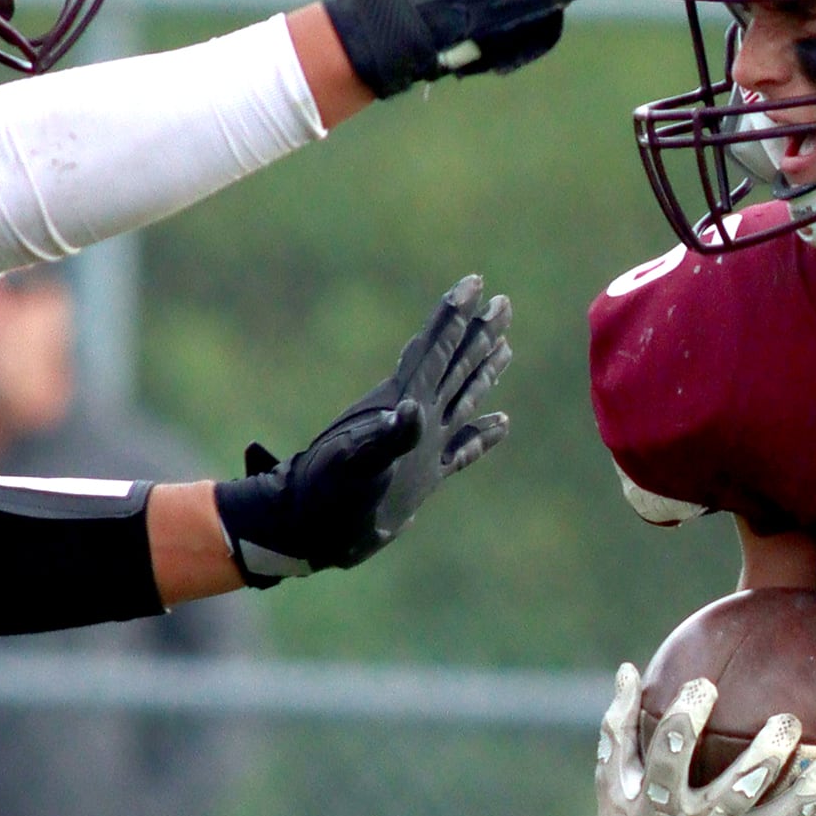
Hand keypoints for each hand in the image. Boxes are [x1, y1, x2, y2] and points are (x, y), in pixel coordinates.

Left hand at [213, 275, 510, 583]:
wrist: (310, 533)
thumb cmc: (326, 499)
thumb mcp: (355, 466)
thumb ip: (386, 439)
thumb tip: (411, 408)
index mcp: (400, 407)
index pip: (433, 352)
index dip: (452, 317)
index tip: (475, 282)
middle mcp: (414, 419)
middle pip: (453, 364)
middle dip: (478, 333)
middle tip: (503, 301)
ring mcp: (420, 447)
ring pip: (462, 397)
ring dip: (483, 370)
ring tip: (505, 345)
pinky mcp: (423, 477)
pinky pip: (463, 446)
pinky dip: (484, 433)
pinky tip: (502, 421)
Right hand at [592, 664, 815, 815]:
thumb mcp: (613, 782)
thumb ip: (620, 727)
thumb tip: (627, 668)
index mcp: (656, 805)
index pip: (669, 758)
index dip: (686, 721)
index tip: (704, 685)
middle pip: (735, 792)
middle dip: (764, 757)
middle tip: (788, 721)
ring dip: (807, 791)